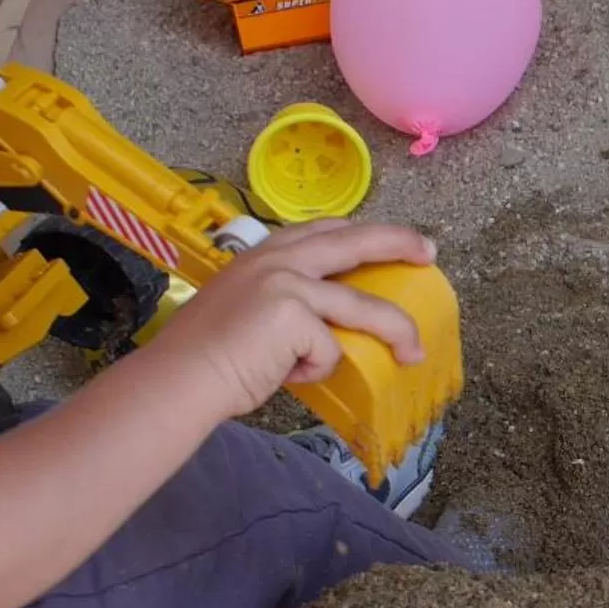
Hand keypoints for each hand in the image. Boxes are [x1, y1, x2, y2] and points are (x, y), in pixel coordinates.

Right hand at [148, 220, 438, 417]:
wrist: (179, 377)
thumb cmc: (207, 356)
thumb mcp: (248, 312)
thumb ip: (285, 304)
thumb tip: (326, 328)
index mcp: (264, 254)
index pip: (323, 230)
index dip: (361, 233)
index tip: (389, 238)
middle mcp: (278, 259)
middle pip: (355, 242)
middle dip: (399, 243)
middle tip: (429, 252)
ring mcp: (287, 282)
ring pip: (363, 306)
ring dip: (398, 331)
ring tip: (413, 354)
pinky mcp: (294, 313)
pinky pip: (330, 350)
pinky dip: (313, 370)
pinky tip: (284, 374)